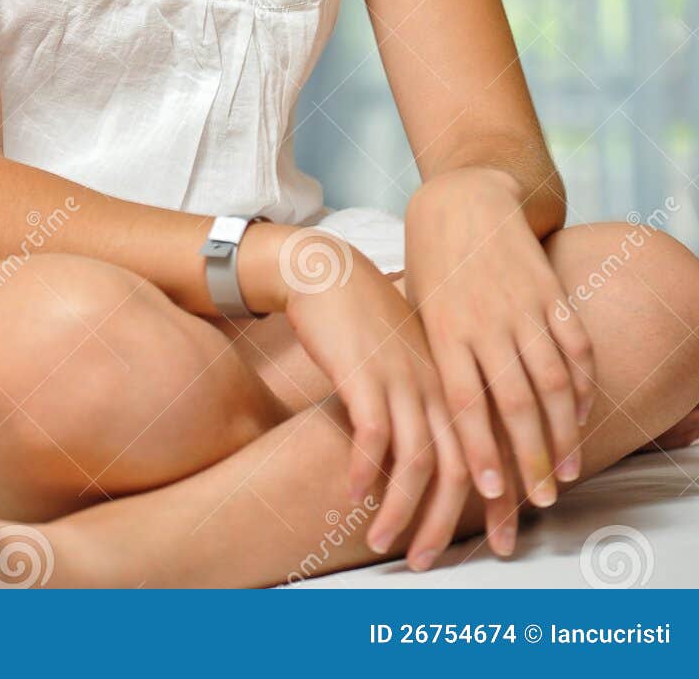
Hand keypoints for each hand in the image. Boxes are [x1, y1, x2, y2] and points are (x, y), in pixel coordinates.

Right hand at [279, 230, 472, 568]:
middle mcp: (440, 383)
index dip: (502, 503)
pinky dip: (363, 469)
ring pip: (417, 460)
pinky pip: (372, 433)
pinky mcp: (365, 372)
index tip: (501, 543)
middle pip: (460, 467)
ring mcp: (404, 378)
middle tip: (428, 562)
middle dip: (446, 523)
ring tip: (382, 543)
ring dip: (402, 510)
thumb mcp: (418, 357)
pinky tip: (350, 493)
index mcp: (461, 381)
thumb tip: (445, 460)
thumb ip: (437, 399)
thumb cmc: (371, 322)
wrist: (332, 271)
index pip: (495, 451)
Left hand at [404, 169, 597, 511]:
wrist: (461, 197)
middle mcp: (485, 321)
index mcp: (444, 330)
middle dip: (531, 458)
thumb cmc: (429, 265)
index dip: (480, 449)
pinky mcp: (550, 290)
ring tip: (567, 473)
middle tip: (541, 502)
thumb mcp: (418, 313)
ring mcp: (522, 305)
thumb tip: (423, 428)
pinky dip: (584, 384)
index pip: (465, 402)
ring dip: (565, 432)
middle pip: (515, 402)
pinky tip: (583, 415)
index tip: (492, 494)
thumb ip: (430, 365)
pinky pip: (575, 345)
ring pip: (553, 380)